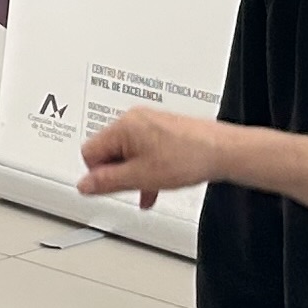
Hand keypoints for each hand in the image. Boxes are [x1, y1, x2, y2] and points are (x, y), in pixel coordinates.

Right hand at [78, 107, 233, 206]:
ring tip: (148, 186)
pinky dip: (146, 167)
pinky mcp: (163, 129)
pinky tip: (156, 183)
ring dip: (133, 173)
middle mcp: (134, 119)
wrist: (223, 152)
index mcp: (123, 126)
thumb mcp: (140, 177)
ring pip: (127, 153)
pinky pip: (143, 150)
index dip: (98, 175)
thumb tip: (84, 185)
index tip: (110, 187)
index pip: (89, 152)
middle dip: (117, 173)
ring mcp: (150, 122)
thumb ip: (107, 182)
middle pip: (108, 151)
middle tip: (133, 186)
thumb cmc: (189, 157)